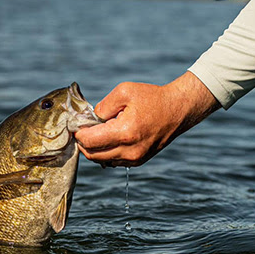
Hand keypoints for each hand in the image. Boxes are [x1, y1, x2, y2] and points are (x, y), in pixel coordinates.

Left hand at [75, 72, 219, 166]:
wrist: (177, 110)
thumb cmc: (151, 98)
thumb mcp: (124, 92)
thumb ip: (102, 107)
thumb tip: (90, 120)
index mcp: (125, 133)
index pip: (88, 142)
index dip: (78, 132)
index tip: (77, 123)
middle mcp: (130, 151)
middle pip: (92, 154)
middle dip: (83, 141)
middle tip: (85, 127)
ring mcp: (135, 159)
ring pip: (101, 160)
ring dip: (94, 148)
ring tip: (98, 131)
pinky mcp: (139, 161)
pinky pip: (113, 161)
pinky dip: (106, 151)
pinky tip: (110, 137)